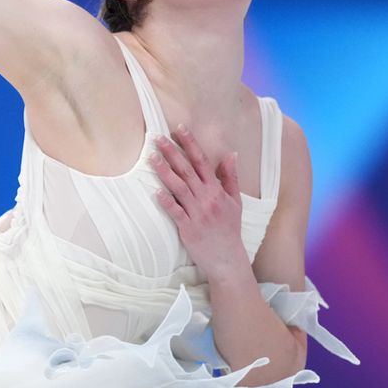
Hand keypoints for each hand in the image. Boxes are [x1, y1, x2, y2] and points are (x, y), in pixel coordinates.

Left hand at [149, 125, 245, 278]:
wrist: (227, 258)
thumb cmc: (229, 229)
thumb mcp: (235, 201)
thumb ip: (230, 177)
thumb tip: (230, 154)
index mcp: (217, 191)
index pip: (202, 161)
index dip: (190, 144)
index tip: (179, 129)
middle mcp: (207, 199)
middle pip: (187, 171)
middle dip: (172, 152)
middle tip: (158, 138)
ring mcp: (197, 213)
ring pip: (179, 188)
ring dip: (165, 172)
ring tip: (152, 158)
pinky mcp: (188, 228)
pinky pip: (175, 212)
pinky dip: (166, 202)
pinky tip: (155, 192)